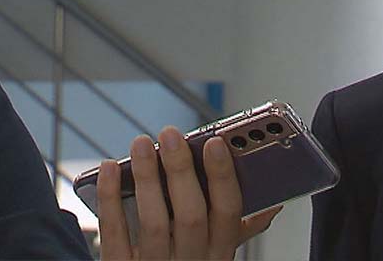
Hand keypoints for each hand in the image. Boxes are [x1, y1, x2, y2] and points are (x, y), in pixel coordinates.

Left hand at [97, 126, 282, 259]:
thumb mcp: (217, 256)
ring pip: (154, 222)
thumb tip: (273, 202)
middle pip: (191, 215)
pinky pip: (115, 234)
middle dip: (181, 170)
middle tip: (170, 135)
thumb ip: (240, 230)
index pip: (229, 212)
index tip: (215, 142)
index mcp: (220, 253)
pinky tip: (109, 170)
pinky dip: (110, 199)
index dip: (223, 176)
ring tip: (141, 144)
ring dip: (146, 178)